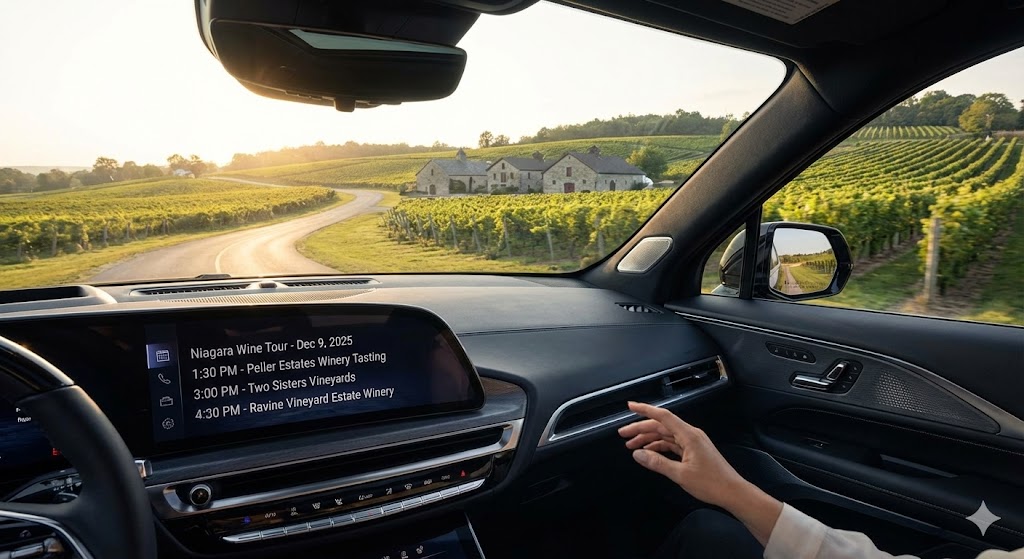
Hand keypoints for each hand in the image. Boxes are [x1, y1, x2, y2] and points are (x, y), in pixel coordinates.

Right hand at [617, 401, 746, 508]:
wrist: (732, 492)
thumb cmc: (711, 483)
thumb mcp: (680, 474)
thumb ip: (657, 463)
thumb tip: (638, 454)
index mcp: (689, 435)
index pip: (663, 416)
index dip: (645, 410)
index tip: (630, 406)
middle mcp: (690, 434)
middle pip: (661, 426)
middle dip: (641, 429)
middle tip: (623, 435)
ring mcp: (692, 442)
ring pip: (666, 435)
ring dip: (649, 439)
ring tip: (632, 446)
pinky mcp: (693, 451)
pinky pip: (672, 444)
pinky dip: (659, 447)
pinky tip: (649, 452)